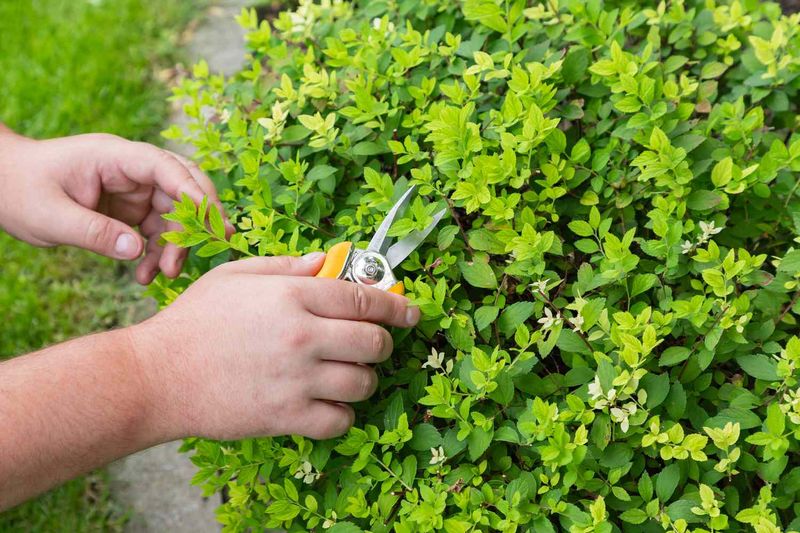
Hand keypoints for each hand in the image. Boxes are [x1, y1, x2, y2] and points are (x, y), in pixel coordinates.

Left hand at [0, 128, 229, 283]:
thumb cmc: (17, 190)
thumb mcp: (50, 217)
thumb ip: (94, 233)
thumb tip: (138, 251)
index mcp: (114, 156)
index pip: (164, 167)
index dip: (191, 191)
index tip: (210, 221)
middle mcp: (130, 169)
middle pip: (182, 186)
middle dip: (199, 216)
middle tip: (215, 243)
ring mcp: (132, 188)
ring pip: (173, 213)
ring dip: (175, 243)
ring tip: (164, 275)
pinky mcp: (129, 208)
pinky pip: (155, 229)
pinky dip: (156, 252)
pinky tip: (144, 275)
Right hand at [129, 254, 420, 440]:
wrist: (157, 375)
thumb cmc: (194, 320)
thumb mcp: (236, 275)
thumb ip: (287, 266)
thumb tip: (328, 261)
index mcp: (293, 296)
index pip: (366, 298)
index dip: (398, 305)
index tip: (411, 312)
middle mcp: (303, 337)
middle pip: (375, 342)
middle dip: (382, 343)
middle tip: (372, 344)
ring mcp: (298, 380)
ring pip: (364, 383)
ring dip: (363, 378)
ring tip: (345, 373)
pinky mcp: (287, 417)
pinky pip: (341, 420)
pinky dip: (342, 414)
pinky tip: (327, 403)